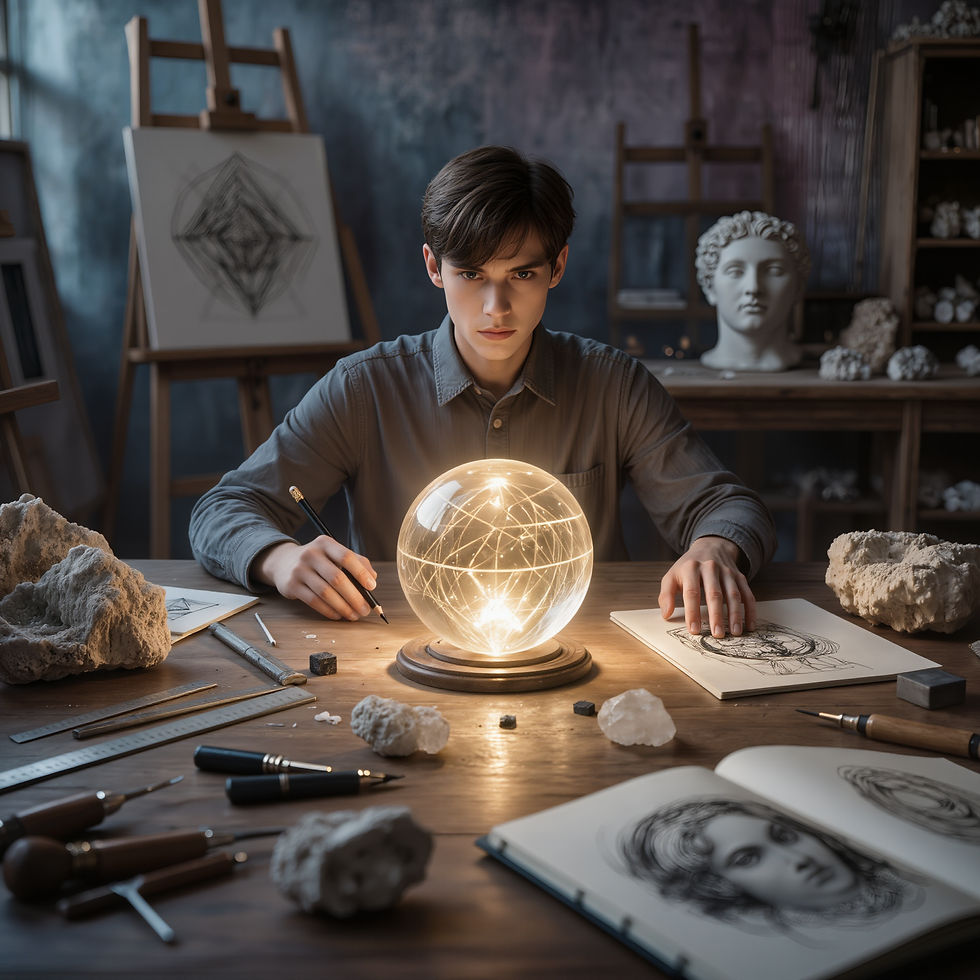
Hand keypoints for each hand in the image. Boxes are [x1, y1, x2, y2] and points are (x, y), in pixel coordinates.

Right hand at [253, 538, 377, 621]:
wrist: (283, 562)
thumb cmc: (316, 560)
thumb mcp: (333, 554)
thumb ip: (356, 562)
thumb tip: (373, 578)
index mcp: (325, 543)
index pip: (346, 557)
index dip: (361, 572)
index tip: (372, 586)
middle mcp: (311, 554)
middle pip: (337, 578)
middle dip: (354, 596)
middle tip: (365, 609)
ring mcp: (299, 570)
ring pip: (325, 592)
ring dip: (343, 607)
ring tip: (353, 615)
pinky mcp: (291, 585)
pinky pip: (313, 601)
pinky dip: (328, 610)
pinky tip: (338, 615)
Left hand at [658, 536, 755, 638]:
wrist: (710, 546)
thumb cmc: (688, 567)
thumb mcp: (671, 576)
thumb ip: (666, 595)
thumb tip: (666, 615)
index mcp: (691, 568)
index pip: (692, 592)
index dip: (693, 612)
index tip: (694, 630)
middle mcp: (710, 568)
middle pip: (714, 594)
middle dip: (716, 616)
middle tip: (717, 634)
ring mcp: (727, 572)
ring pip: (733, 594)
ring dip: (735, 614)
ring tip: (735, 632)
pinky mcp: (739, 576)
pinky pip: (748, 594)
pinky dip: (750, 610)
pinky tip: (749, 625)